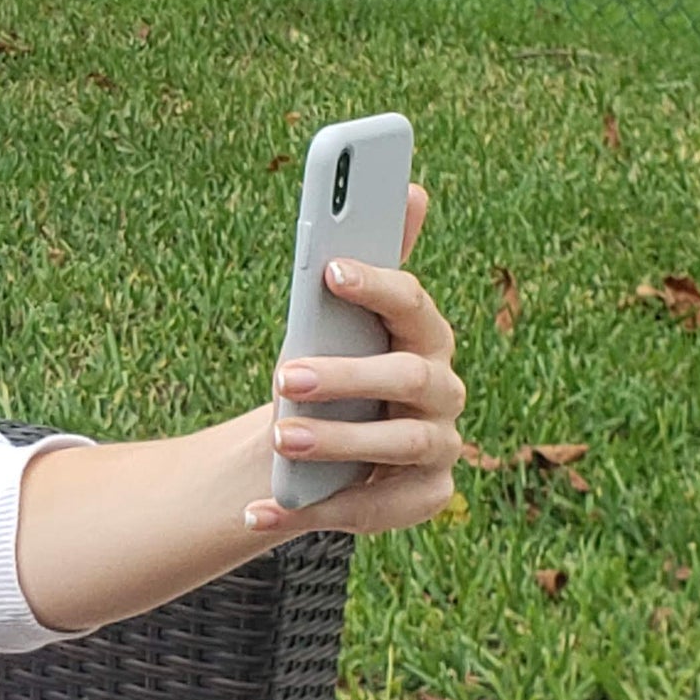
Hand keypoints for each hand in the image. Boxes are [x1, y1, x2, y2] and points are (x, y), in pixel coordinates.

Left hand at [242, 181, 466, 538]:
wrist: (328, 447)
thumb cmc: (339, 365)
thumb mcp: (344, 320)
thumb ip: (370, 261)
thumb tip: (414, 188)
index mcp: (426, 334)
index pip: (412, 303)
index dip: (376, 284)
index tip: (330, 270)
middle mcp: (443, 389)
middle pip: (408, 375)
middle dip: (347, 375)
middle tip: (284, 375)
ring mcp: (438, 446)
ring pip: (396, 443)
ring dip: (336, 442)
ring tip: (280, 439)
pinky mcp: (423, 496)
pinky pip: (372, 509)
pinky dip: (311, 511)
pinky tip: (256, 511)